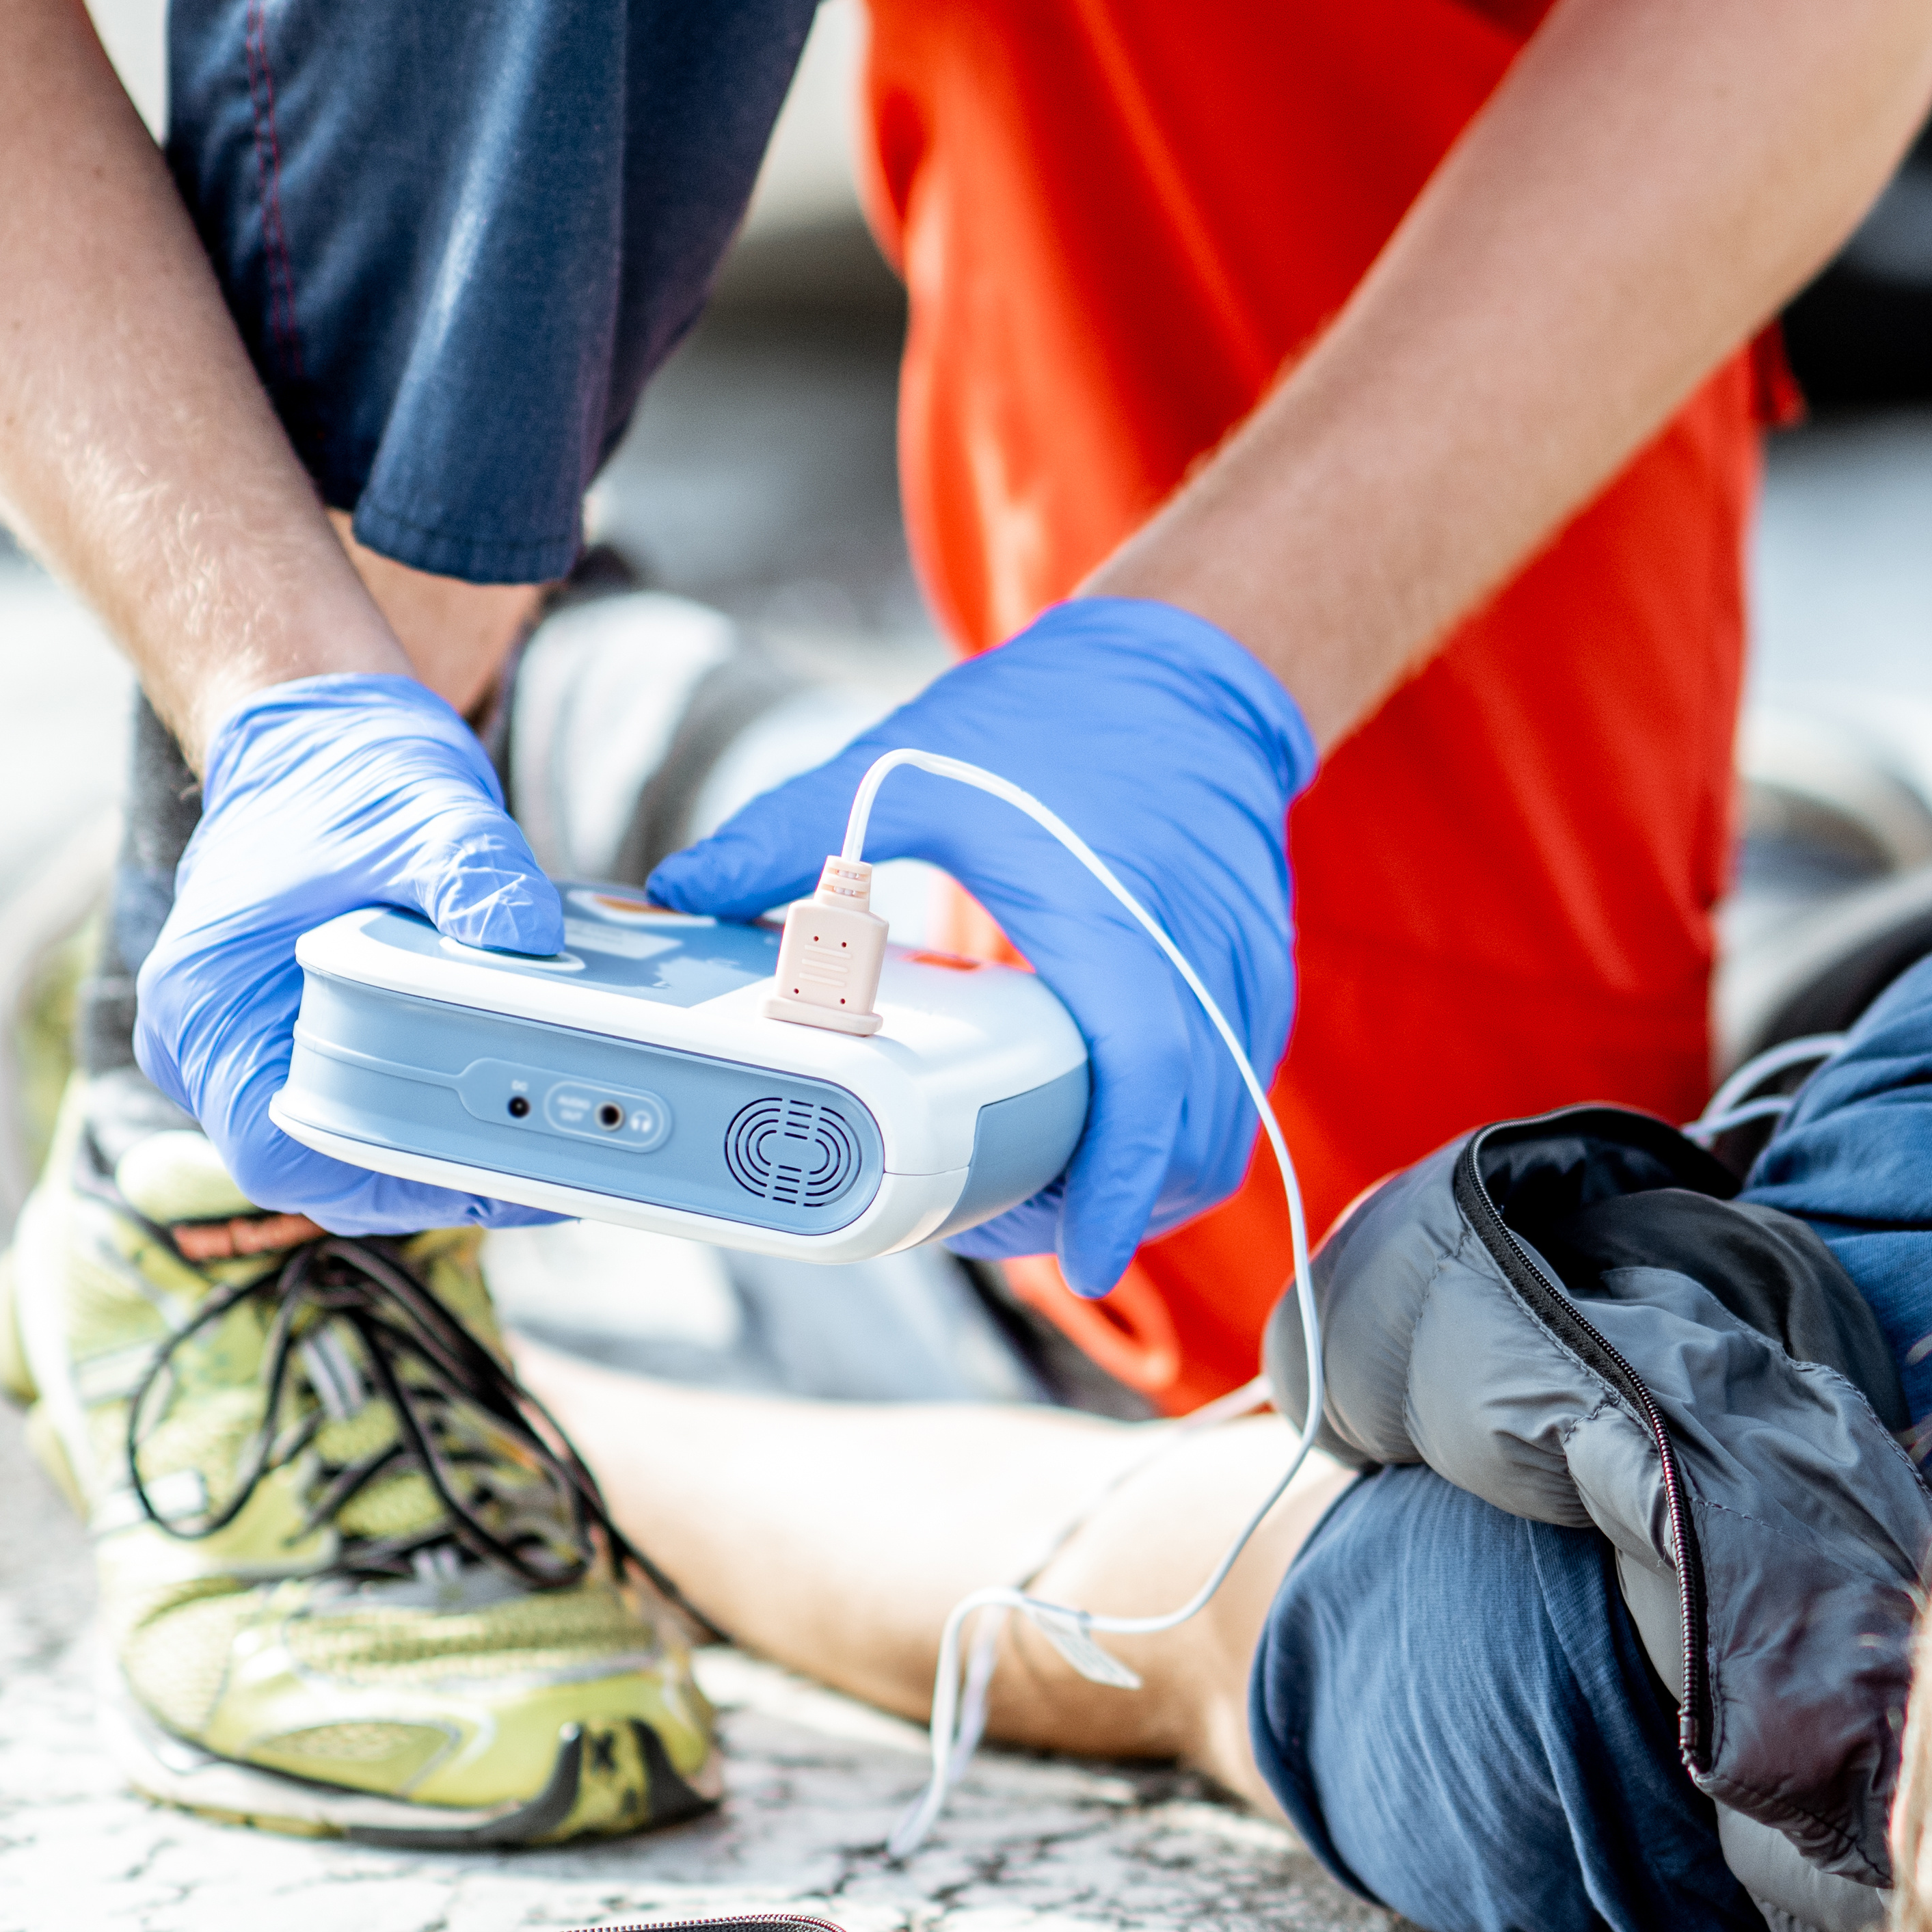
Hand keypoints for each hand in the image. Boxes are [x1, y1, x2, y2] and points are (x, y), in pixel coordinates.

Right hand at [136, 674, 566, 1232]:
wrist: (320, 741)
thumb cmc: (351, 775)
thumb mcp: (429, 813)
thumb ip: (477, 874)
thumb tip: (528, 937)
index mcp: (207, 999)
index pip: (277, 1149)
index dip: (382, 1182)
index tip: (485, 1176)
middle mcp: (207, 1040)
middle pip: (314, 1168)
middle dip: (428, 1182)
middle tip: (547, 1171)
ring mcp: (243, 1046)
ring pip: (336, 1150)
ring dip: (433, 1159)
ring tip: (549, 1149)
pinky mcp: (286, 1042)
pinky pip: (351, 1113)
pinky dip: (424, 1122)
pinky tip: (513, 1111)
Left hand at [648, 598, 1315, 1297]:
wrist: (1188, 671)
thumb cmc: (1057, 715)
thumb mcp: (907, 767)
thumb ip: (789, 835)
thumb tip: (678, 891)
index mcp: (1114, 924)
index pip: (1146, 1090)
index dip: (1116, 1191)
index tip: (1080, 1261)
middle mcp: (1196, 962)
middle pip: (1195, 1144)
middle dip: (1118, 1212)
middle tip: (1023, 1230)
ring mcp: (1240, 975)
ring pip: (1223, 1128)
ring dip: (1148, 1182)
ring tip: (1052, 1191)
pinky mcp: (1253, 979)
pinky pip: (1230, 1086)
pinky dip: (1176, 1131)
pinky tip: (1105, 1127)